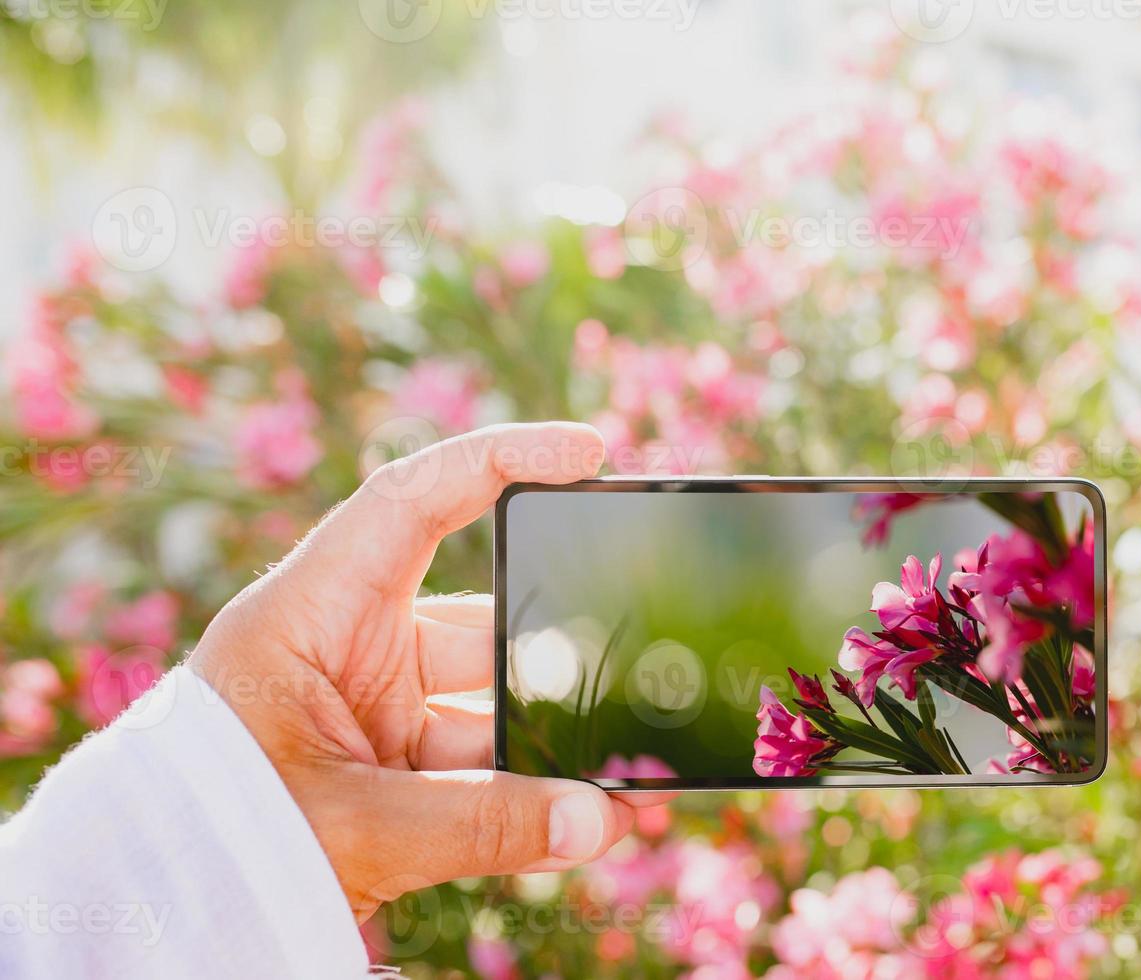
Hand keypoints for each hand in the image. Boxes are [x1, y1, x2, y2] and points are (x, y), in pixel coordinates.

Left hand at [188, 421, 669, 919]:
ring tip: (624, 765)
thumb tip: (603, 818)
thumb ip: (481, 825)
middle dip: (556, 643)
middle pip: (478, 617)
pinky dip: (528, 790)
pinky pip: (478, 764)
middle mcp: (346, 646)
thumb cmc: (215, 845)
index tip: (585, 451)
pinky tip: (590, 811)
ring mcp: (372, 707)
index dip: (498, 460)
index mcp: (309, 615)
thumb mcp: (350, 827)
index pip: (410, 501)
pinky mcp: (390, 765)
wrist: (160, 916)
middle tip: (636, 650)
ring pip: (487, 701)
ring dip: (548, 736)